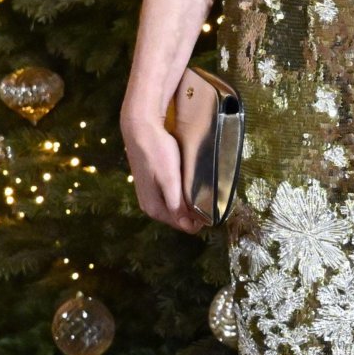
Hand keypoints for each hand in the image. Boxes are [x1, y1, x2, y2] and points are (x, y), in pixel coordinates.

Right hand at [121, 109, 205, 234]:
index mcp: (154, 209)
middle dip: (194, 212)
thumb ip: (177, 205)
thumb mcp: (170, 180)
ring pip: (175, 206)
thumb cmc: (156, 151)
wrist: (139, 127)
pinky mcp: (150, 183)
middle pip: (179, 217)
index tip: (213, 207)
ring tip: (202, 189)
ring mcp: (149, 194)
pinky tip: (188, 182)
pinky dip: (181, 193)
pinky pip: (170, 196)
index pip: (183, 226)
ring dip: (188, 202)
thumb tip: (189, 227)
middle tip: (210, 197)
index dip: (199, 220)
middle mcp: (149, 206)